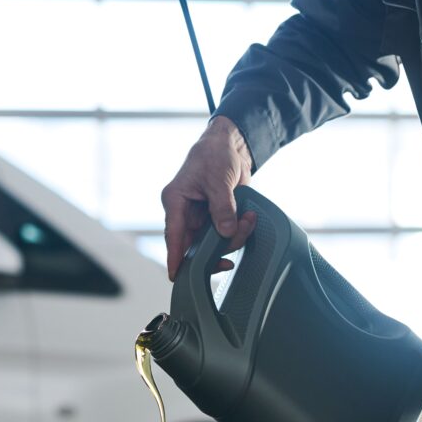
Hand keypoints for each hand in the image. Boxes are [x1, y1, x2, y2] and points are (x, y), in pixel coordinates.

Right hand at [162, 116, 256, 280]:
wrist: (231, 146)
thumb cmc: (214, 154)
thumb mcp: (218, 179)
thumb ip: (222, 207)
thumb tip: (226, 232)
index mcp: (175, 201)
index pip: (173, 234)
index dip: (174, 256)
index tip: (174, 275)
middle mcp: (185, 212)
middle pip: (194, 245)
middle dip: (216, 248)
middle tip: (233, 245)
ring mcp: (200, 217)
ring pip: (211, 243)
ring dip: (233, 237)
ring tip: (247, 220)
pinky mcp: (215, 218)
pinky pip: (223, 235)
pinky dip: (238, 232)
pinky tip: (247, 220)